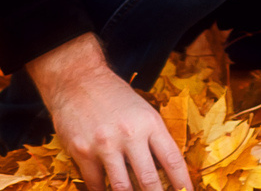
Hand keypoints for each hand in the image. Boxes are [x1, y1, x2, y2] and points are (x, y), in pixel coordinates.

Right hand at [29, 34, 190, 190]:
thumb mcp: (143, 111)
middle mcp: (130, 134)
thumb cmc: (114, 97)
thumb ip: (153, 139)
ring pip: (122, 187)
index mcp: (150, 123)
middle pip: (149, 180)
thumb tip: (166, 172)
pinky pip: (96, 184)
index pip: (172, 160)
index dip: (182, 183)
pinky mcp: (83, 151)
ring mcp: (105, 144)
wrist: (77, 80)